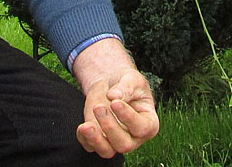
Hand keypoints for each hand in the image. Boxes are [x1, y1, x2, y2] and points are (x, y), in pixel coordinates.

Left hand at [72, 39, 159, 157]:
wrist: (111, 86)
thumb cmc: (127, 83)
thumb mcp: (131, 79)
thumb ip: (126, 87)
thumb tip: (113, 96)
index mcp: (149, 123)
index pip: (142, 128)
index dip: (128, 117)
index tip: (115, 102)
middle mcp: (134, 137)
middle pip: (124, 144)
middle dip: (110, 127)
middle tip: (99, 107)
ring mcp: (116, 141)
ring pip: (108, 151)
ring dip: (96, 139)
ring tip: (87, 126)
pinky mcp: (99, 140)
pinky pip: (91, 147)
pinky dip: (85, 139)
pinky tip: (83, 126)